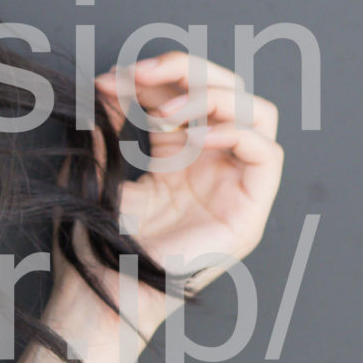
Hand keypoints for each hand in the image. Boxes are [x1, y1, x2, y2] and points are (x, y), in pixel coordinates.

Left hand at [48, 48, 285, 362]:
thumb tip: (108, 85)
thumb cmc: (96, 244)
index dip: (154, 77)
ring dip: (210, 97)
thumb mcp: (97, 172)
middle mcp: (211, 166)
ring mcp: (234, 187)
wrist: (102, 292)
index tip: (110, 78)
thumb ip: (107, 129)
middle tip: (139, 74)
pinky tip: (192, 137)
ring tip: (163, 113)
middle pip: (228, 92)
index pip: (186, 96)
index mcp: (178, 157)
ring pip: (255, 112)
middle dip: (186, 71)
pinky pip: (266, 153)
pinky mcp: (249, 212)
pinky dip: (234, 132)